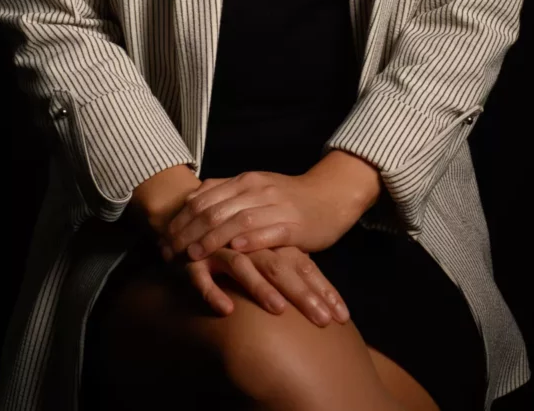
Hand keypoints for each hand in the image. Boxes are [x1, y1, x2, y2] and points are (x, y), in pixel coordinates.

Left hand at [160, 170, 355, 260]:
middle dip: (188, 232)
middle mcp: (258, 190)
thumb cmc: (288, 197)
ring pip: (237, 220)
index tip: (163, 237)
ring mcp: (276, 206)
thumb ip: (226, 191)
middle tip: (169, 251)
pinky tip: (234, 250)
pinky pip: (269, 232)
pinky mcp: (294, 225)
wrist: (330, 196)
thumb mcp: (255, 187)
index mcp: (245, 180)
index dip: (181, 219)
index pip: (204, 198)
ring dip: (212, 239)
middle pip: (215, 210)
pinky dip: (250, 240)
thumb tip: (192, 196)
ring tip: (192, 254)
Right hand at [178, 243, 350, 326]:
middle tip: (323, 321)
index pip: (302, 264)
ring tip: (279, 310)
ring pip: (243, 267)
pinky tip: (227, 310)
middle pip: (279, 266)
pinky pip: (202, 277)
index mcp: (271, 240)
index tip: (343, 317)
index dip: (322, 289)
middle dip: (303, 294)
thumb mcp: (268, 251)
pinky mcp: (194, 258)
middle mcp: (249, 244)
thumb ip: (289, 267)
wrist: (190, 213)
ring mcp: (221, 248)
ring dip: (261, 289)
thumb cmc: (235, 241)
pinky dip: (213, 291)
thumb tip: (325, 299)